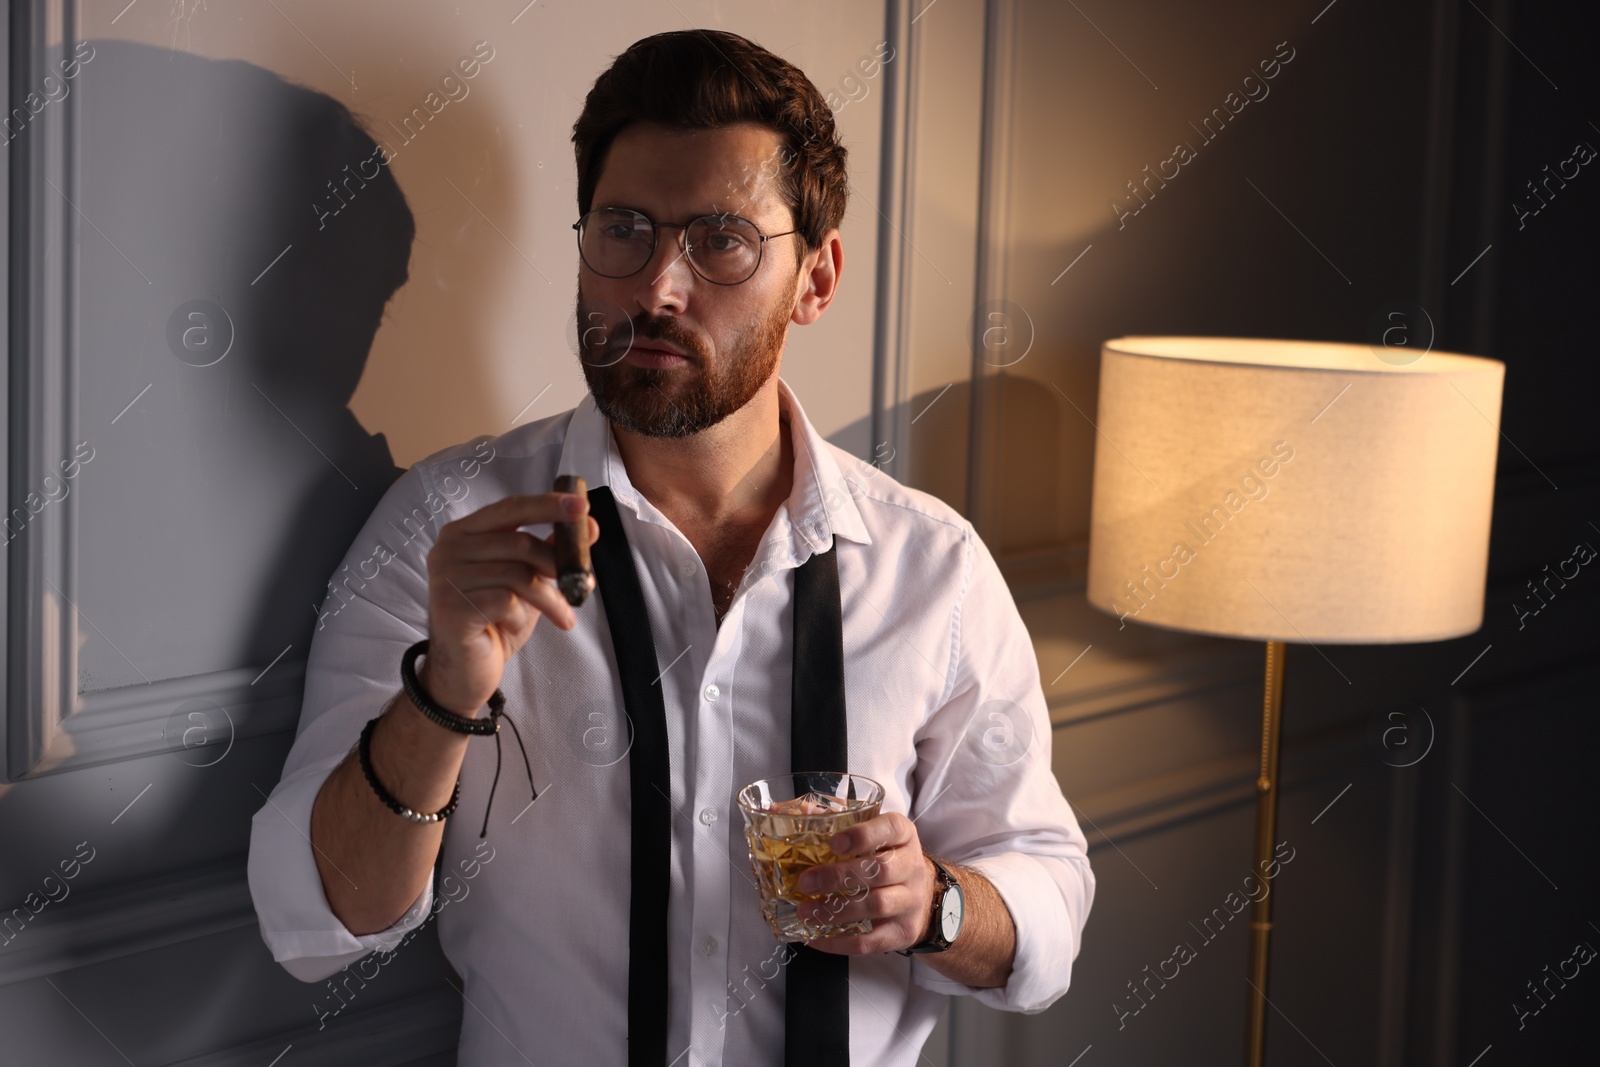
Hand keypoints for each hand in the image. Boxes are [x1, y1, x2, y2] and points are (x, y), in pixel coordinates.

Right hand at [421, 492, 599, 714]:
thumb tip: (588, 526)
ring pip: (518, 574)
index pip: (510, 508)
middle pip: (520, 543)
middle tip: (581, 585)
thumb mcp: (527, 582)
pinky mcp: (451, 606)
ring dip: (550, 598)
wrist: (465, 672)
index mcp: (463, 533)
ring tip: (562, 615)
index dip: (548, 505)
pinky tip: (514, 627)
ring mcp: (445, 577)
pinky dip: (521, 616)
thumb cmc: (494, 622)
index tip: (581, 506)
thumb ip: (550, 551)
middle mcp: (448, 549)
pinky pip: (506, 601)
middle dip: (558, 565)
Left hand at [793, 812, 936, 954]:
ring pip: (876, 906)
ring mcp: (910, 902)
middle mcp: (912, 867)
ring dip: (836, 910)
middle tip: (805, 882)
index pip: (891, 829)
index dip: (862, 835)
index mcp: (903, 836)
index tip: (833, 843)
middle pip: (881, 870)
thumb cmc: (886, 858)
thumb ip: (836, 821)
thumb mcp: (871, 834)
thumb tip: (793, 813)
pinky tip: (815, 936)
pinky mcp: (902, 933)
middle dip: (839, 876)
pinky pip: (870, 941)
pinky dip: (839, 942)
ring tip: (805, 911)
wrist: (924, 897)